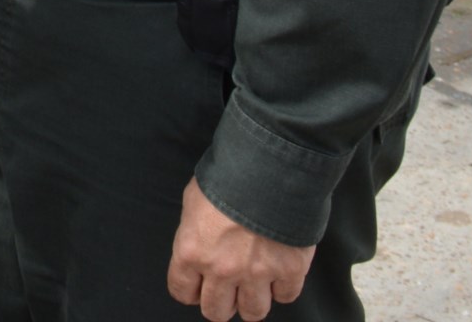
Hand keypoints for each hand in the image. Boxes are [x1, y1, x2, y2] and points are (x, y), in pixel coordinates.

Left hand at [167, 180, 312, 320]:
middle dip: (220, 303)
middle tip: (228, 290)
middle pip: (215, 312)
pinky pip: (286, 297)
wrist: (269, 165)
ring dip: (252, 302)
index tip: (197, 286)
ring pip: (253, 313)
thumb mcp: (195, 198)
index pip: (181, 291)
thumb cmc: (227, 175)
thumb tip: (200, 240)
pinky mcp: (289, 270)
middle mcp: (221, 269)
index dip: (190, 290)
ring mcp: (256, 273)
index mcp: (191, 250)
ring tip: (254, 285)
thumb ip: (194, 228)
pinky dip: (283, 288)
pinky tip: (279, 271)